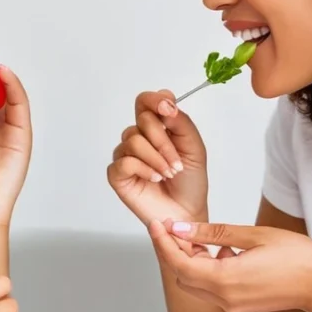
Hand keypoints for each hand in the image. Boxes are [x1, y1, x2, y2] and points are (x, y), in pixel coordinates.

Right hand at [107, 90, 208, 224]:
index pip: (146, 101)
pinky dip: (144, 169)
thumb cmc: (190, 181)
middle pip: (142, 119)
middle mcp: (138, 137)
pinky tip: (154, 179)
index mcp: (157, 127)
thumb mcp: (194, 147)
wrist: (187, 211)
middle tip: (177, 162)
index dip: (155, 100)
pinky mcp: (117, 174)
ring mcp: (126, 155)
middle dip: (164, 141)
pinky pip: (125, 161)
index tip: (168, 109)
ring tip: (168, 174)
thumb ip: (181, 122)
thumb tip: (166, 104)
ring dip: (157, 158)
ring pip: (134, 140)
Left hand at [147, 219, 311, 311]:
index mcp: (224, 280)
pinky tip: (228, 251)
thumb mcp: (253, 236)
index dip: (162, 243)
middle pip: (182, 276)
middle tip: (179, 228)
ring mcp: (231, 305)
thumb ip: (213, 233)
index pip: (178, 263)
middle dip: (175, 252)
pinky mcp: (239, 306)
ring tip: (206, 238)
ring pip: (195, 283)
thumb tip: (181, 229)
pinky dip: (209, 269)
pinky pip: (212, 288)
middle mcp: (223, 298)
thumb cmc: (297, 257)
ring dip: (192, 261)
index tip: (157, 224)